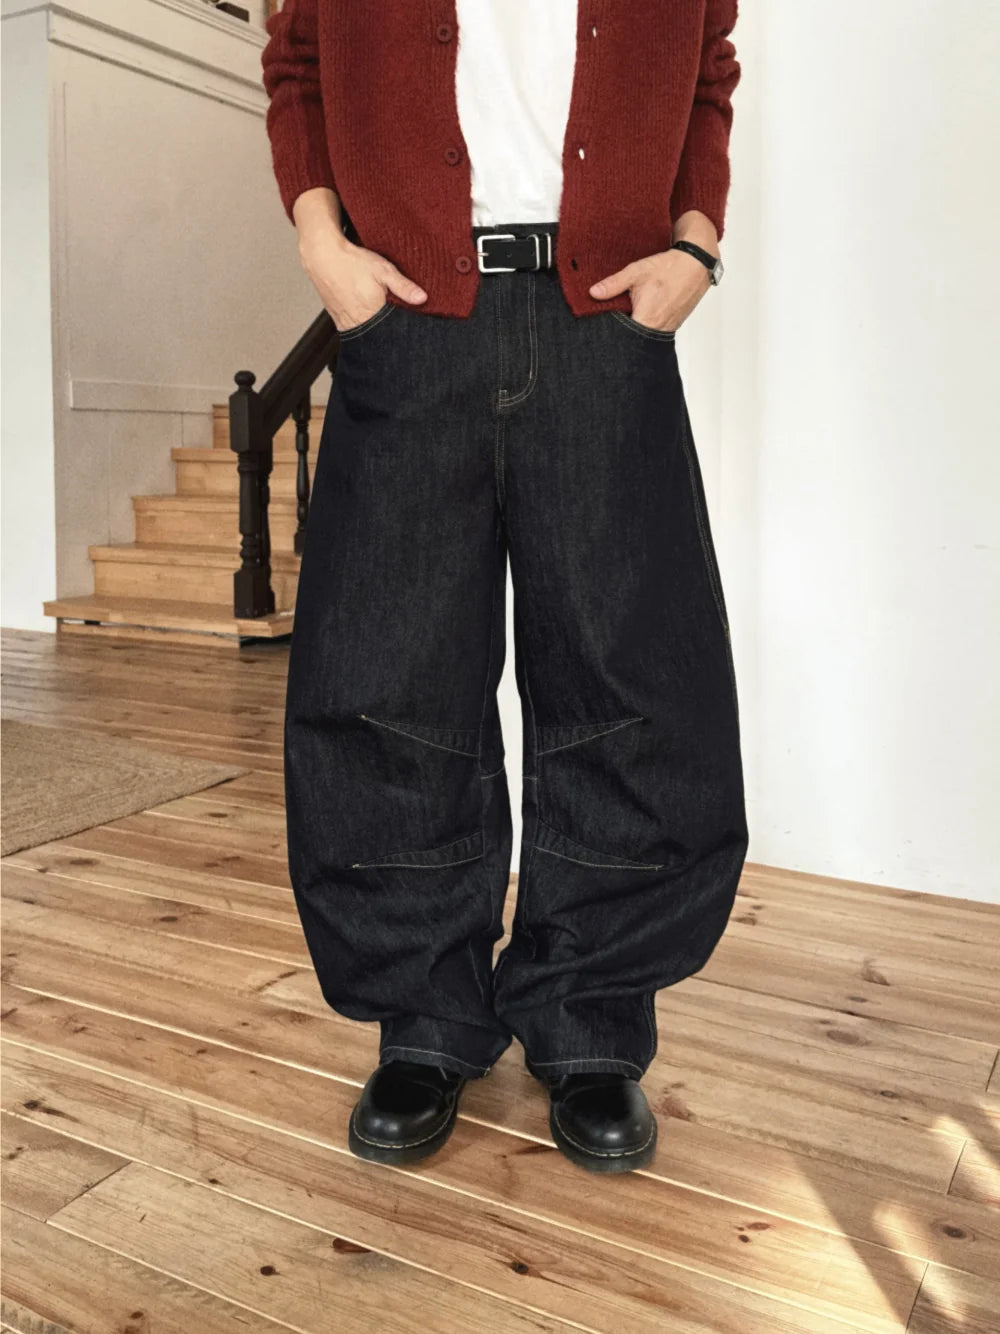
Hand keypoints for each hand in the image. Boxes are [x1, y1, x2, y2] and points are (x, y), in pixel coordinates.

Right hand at [293, 190, 426, 332]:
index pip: (394, 331)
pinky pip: (356, 331)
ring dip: (377, 330)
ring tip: (380, 318)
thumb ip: (403, 286)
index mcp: (373, 312)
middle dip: (391, 332)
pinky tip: (368, 317)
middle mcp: (359, 322)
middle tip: (394, 321)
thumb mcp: (383, 270)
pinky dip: (365, 327)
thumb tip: (422, 299)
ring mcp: (347, 324)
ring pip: (368, 335)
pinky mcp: (339, 322)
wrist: (323, 257)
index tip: (411, 329)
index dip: (404, 331)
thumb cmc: (353, 262)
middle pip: (381, 336)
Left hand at [589, 246, 713, 332]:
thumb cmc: (668, 268)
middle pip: (633, 339)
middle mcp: (657, 330)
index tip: (604, 329)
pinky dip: (648, 325)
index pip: (623, 336)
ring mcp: (667, 329)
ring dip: (636, 329)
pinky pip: (656, 332)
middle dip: (623, 332)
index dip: (612, 333)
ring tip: (630, 317)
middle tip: (616, 321)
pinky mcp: (673, 326)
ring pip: (645, 336)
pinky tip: (644, 314)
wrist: (696, 265)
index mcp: (646, 320)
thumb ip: (613, 284)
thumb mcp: (636, 272)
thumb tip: (593, 293)